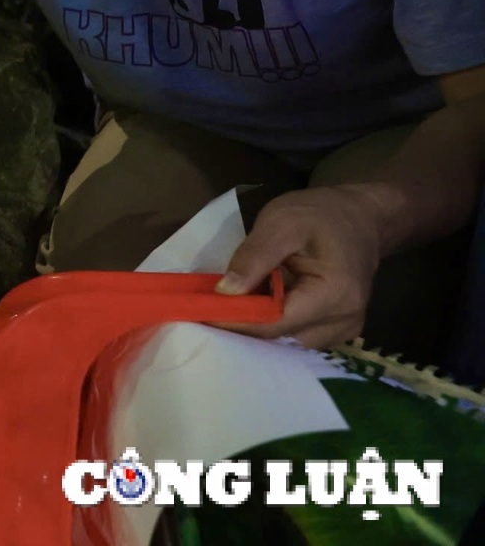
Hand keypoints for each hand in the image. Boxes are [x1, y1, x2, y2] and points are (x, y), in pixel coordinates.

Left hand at [208, 184, 386, 347]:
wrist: (360, 217)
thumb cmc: (320, 214)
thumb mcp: (281, 223)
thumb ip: (253, 258)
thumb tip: (225, 292)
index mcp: (336, 295)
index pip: (277, 322)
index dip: (235, 321)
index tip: (197, 314)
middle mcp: (345, 322)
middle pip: (281, 338)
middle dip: (241, 329)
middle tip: (200, 314)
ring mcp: (343, 331)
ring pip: (287, 343)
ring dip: (254, 330)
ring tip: (220, 312)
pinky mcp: (335, 330)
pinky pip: (295, 337)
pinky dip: (270, 326)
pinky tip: (248, 310)